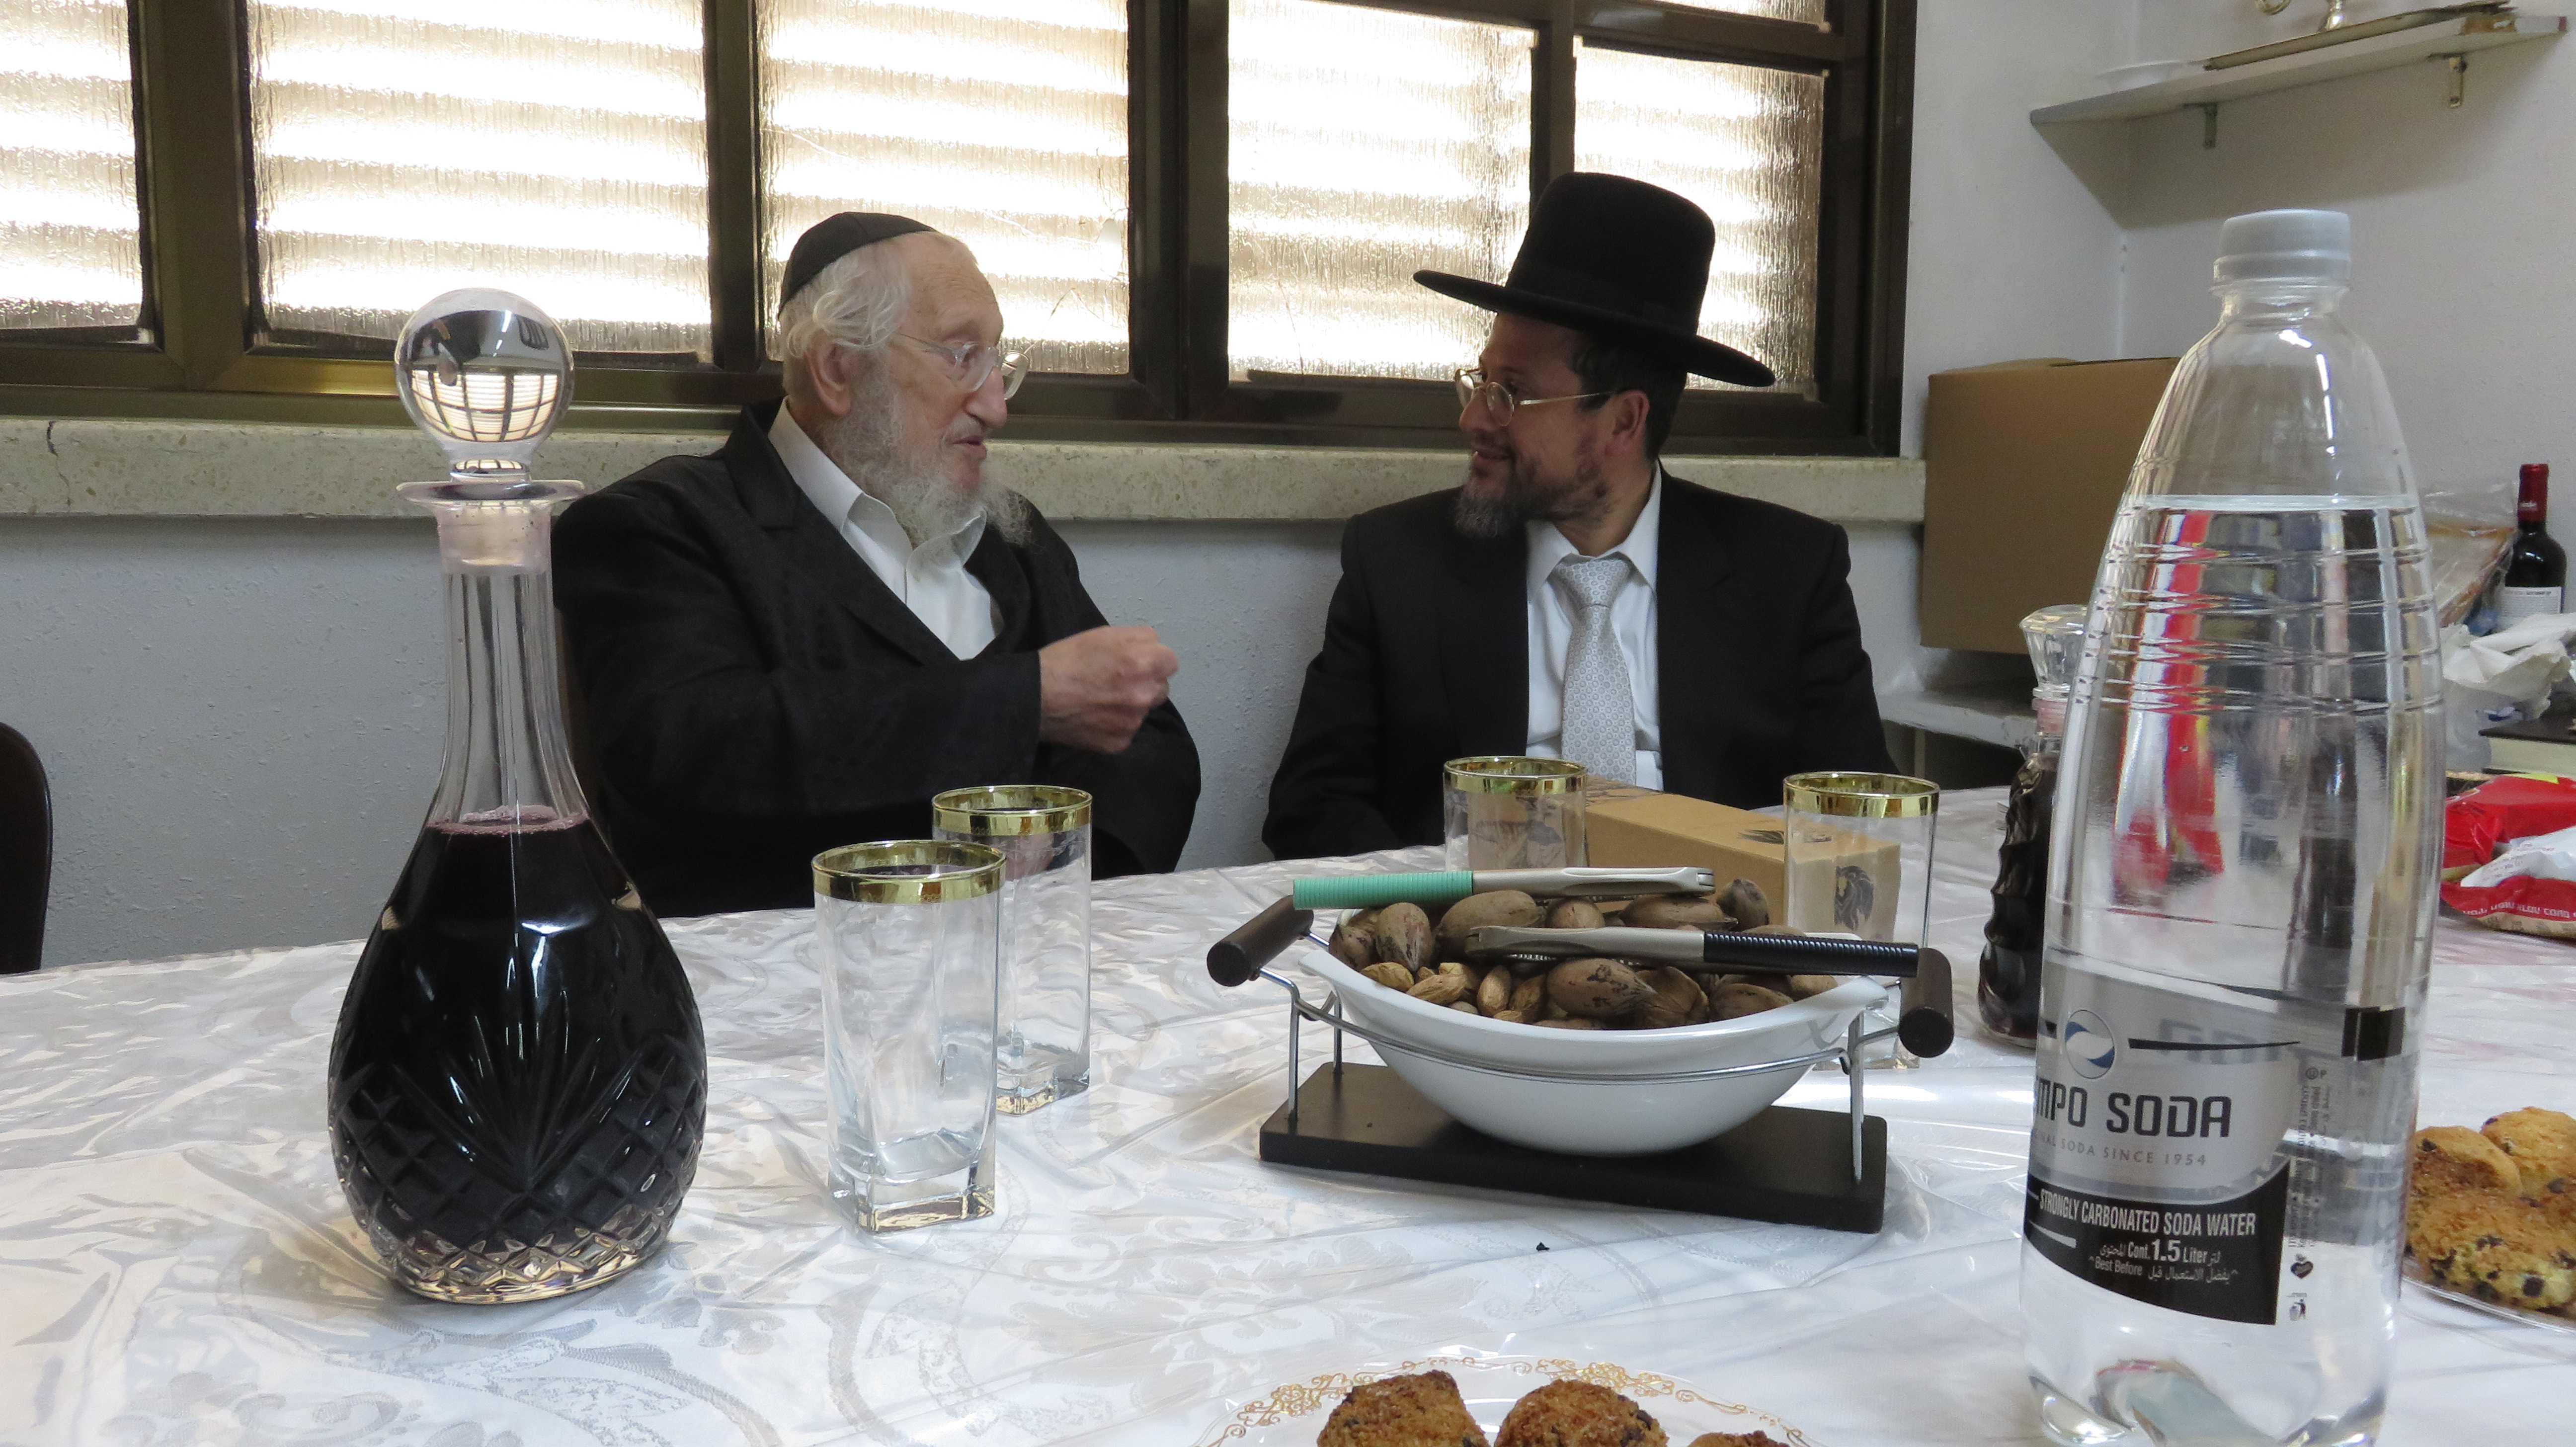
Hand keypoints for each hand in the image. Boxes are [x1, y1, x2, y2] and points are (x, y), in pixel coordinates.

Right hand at [1038, 626, 1177, 753]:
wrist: (1034, 699)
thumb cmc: (1066, 660)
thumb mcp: (1103, 634)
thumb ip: (1138, 638)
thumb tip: (1155, 647)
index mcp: (1142, 663)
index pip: (1170, 661)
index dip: (1152, 659)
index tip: (1136, 661)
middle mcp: (1144, 695)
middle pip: (1161, 687)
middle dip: (1146, 683)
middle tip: (1117, 681)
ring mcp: (1133, 722)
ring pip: (1144, 710)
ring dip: (1131, 705)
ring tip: (1101, 699)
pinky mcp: (1120, 742)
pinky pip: (1127, 730)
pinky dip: (1115, 725)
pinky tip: (1094, 717)